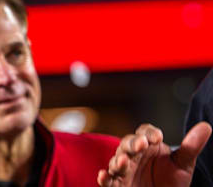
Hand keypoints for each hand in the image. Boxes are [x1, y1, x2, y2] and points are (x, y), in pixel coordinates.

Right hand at [97, 121, 211, 186]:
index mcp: (148, 145)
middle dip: (132, 144)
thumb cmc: (171, 181)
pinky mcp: (118, 185)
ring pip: (116, 161)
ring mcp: (124, 169)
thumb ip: (191, 146)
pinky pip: (108, 180)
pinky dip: (104, 178)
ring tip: (122, 161)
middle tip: (140, 145)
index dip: (149, 133)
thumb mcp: (183, 165)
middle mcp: (134, 155)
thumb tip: (206, 126)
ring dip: (117, 160)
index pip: (145, 132)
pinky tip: (104, 175)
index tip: (158, 138)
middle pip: (128, 143)